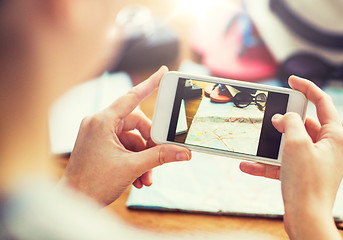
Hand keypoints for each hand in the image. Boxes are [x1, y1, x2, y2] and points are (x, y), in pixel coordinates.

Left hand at [61, 66, 190, 205]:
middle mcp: (98, 123)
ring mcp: (98, 133)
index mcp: (102, 121)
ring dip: (144, 157)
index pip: (132, 97)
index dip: (150, 83)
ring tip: (147, 177)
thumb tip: (183, 152)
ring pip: (132, 138)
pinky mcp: (99, 144)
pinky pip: (124, 145)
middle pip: (137, 124)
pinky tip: (139, 178)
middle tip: (161, 157)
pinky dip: (135, 160)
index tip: (163, 71)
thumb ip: (160, 156)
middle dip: (150, 144)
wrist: (73, 201)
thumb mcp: (132, 168)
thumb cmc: (93, 184)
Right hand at [240, 76, 342, 239]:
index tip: (291, 80)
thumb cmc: (306, 182)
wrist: (306, 219)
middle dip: (286, 121)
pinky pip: (286, 163)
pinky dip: (269, 162)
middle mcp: (329, 148)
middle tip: (271, 116)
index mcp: (335, 136)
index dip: (307, 87)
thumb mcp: (296, 143)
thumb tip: (282, 118)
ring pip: (293, 144)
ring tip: (258, 141)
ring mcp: (317, 162)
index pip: (323, 102)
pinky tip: (249, 164)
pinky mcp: (305, 175)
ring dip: (274, 143)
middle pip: (306, 124)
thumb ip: (290, 122)